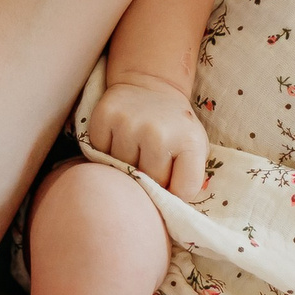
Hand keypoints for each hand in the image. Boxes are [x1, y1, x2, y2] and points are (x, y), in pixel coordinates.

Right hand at [89, 77, 209, 198]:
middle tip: (152, 162)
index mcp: (189, 142)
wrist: (151, 85)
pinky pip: (99, 153)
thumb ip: (188, 177)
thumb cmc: (175, 126)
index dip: (176, 191)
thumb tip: (170, 209)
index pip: (182, 191)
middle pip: (148, 182)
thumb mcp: (195, 147)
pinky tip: (119, 139)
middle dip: (150, 179)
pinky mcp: (104, 117)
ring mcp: (129, 124)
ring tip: (135, 149)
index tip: (172, 180)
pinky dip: (106, 152)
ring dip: (126, 165)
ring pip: (121, 169)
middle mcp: (158, 133)